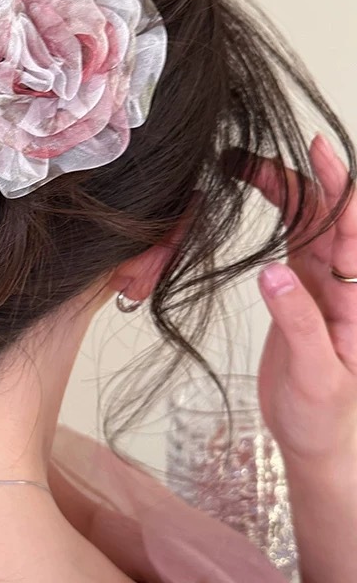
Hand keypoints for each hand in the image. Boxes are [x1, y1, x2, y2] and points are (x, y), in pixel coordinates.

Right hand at [238, 134, 356, 465]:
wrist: (317, 441)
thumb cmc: (326, 416)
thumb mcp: (316, 376)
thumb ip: (298, 322)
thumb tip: (273, 273)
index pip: (356, 230)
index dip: (342, 187)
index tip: (319, 150)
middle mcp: (346, 283)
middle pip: (330, 216)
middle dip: (302, 178)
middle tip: (255, 156)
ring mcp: (322, 283)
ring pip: (308, 222)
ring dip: (283, 191)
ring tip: (245, 166)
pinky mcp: (301, 288)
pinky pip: (291, 240)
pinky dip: (276, 214)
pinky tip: (257, 195)